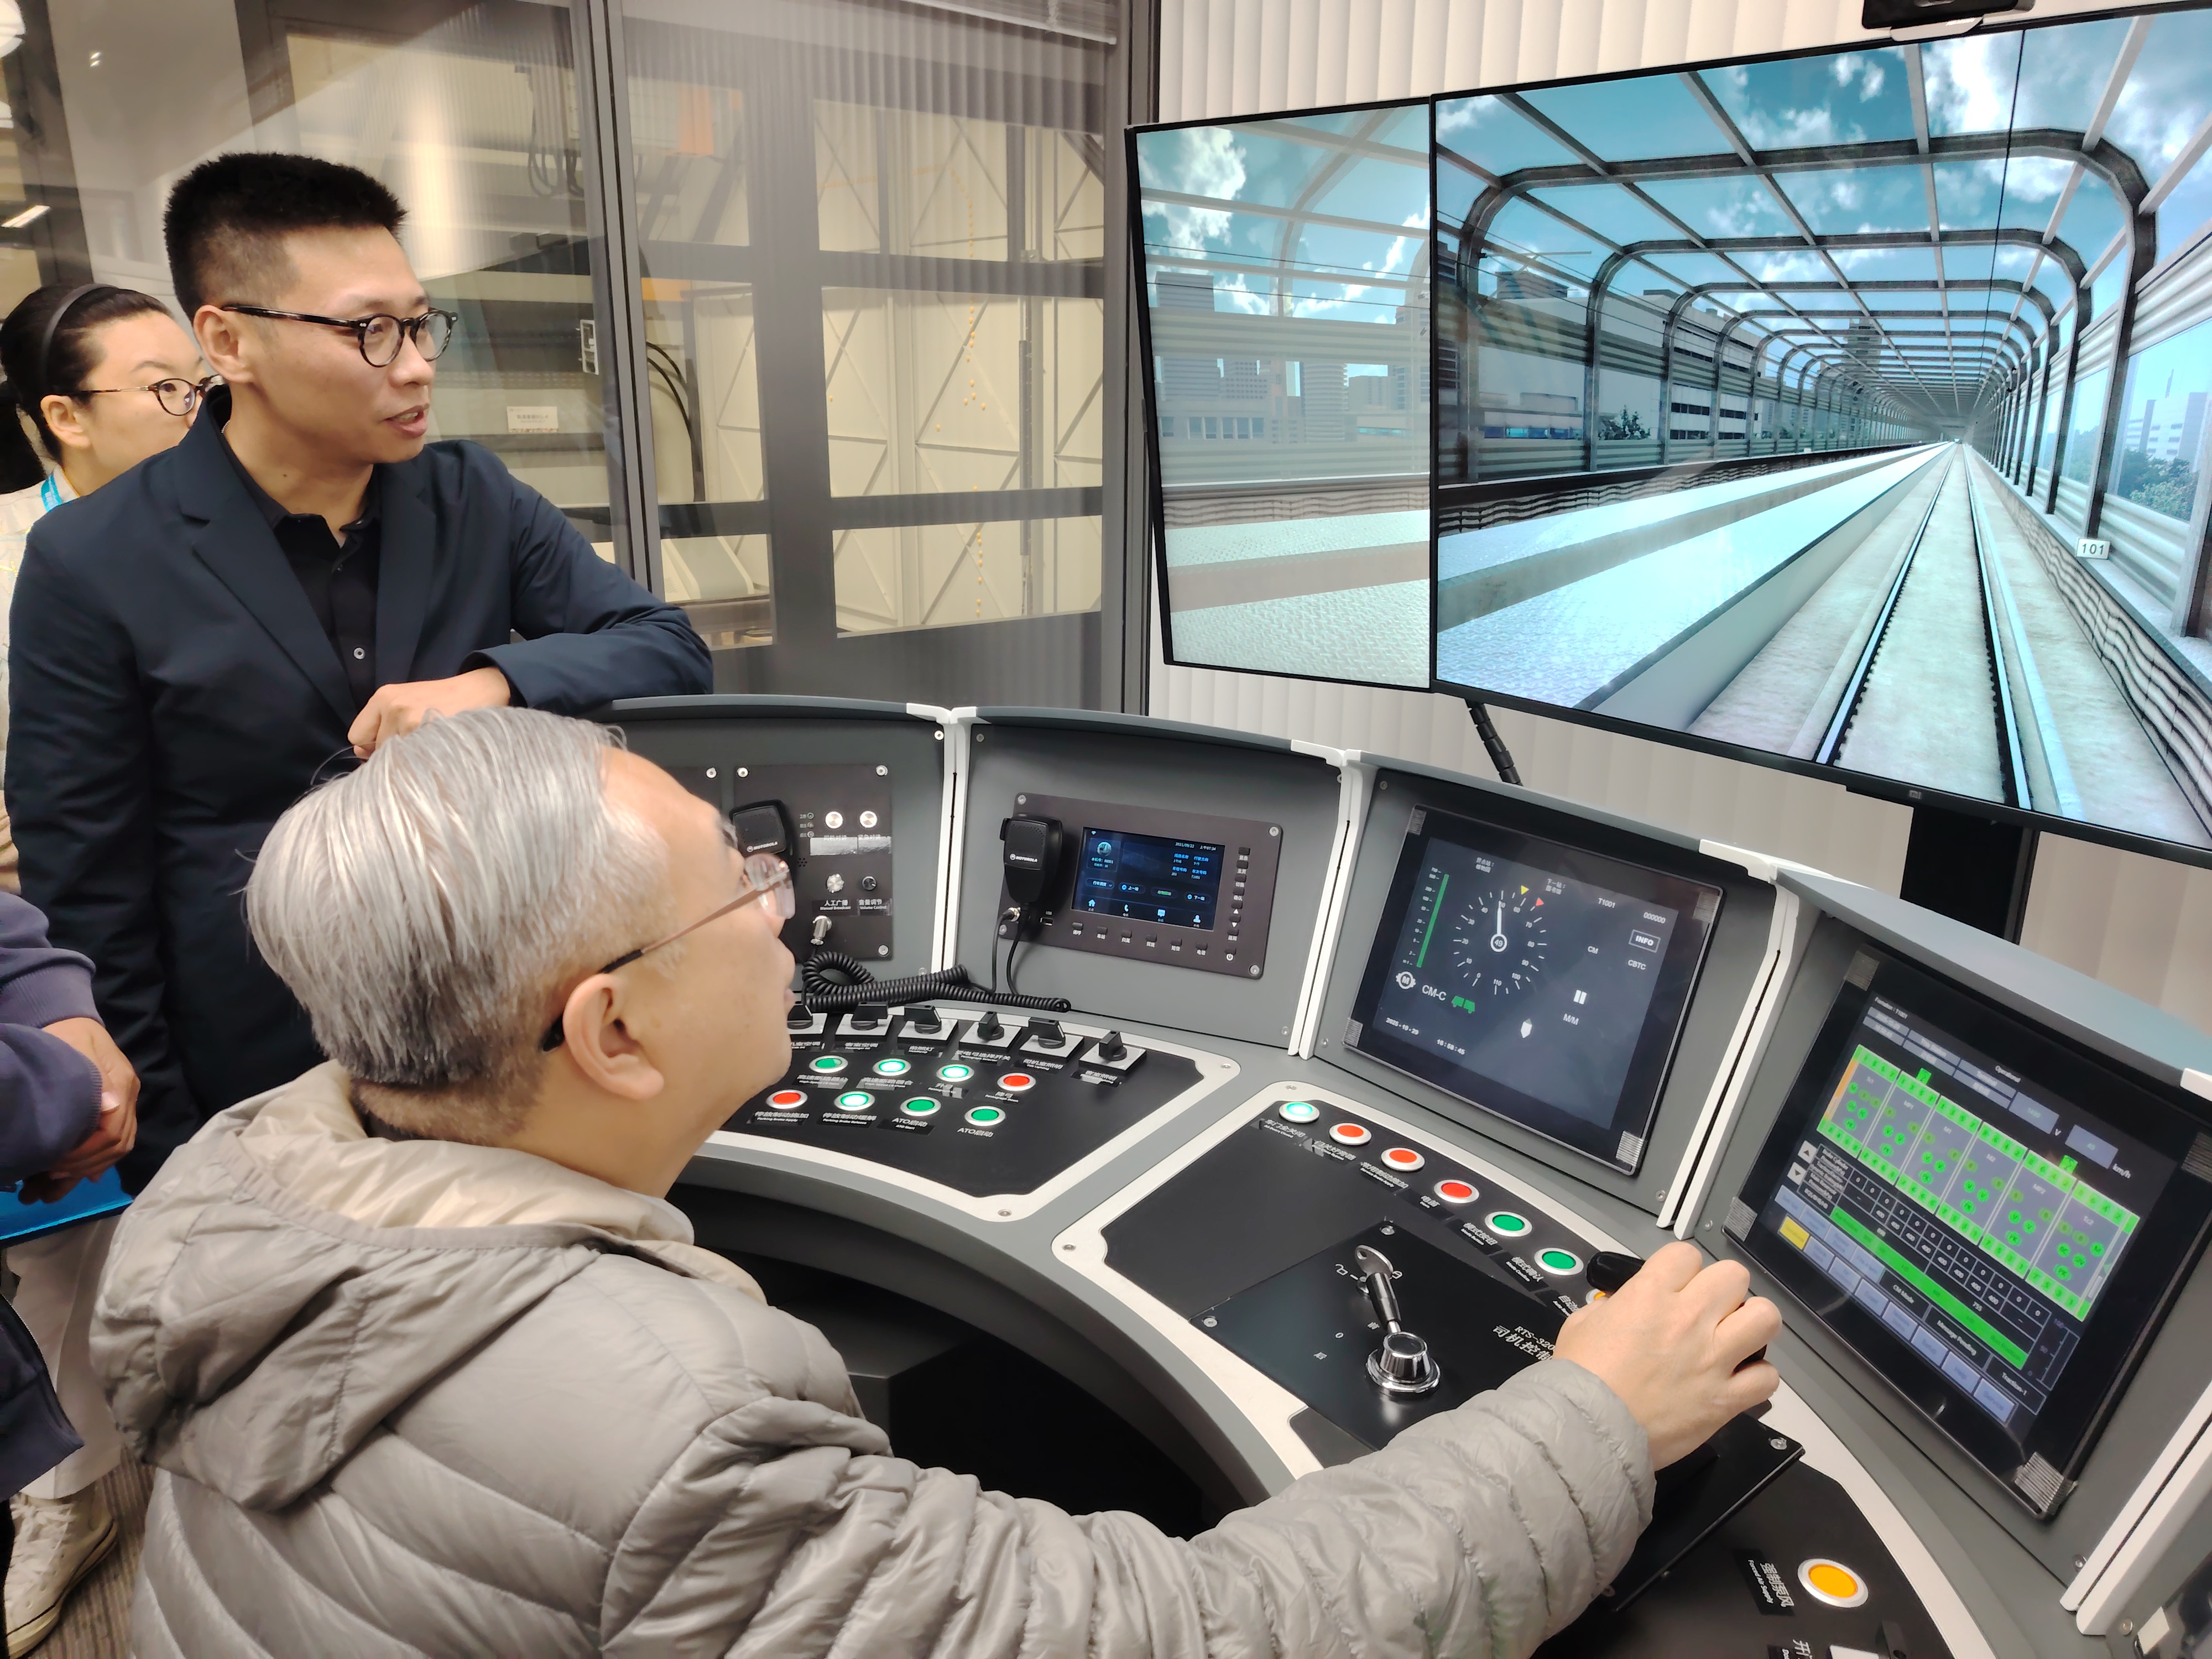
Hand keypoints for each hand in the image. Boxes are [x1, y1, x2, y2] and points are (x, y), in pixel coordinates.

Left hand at [26, 1016, 139, 1196]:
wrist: (64, 1017)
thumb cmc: (64, 1035)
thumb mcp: (73, 1050)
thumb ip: (92, 1078)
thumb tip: (111, 1107)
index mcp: (121, 1086)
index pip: (113, 1133)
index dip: (85, 1154)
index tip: (52, 1165)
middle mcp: (125, 1099)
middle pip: (116, 1146)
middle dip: (81, 1167)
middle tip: (46, 1178)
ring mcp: (118, 1105)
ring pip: (110, 1150)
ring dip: (79, 1172)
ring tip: (44, 1190)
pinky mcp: (106, 1109)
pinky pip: (104, 1143)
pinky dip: (86, 1164)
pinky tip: (69, 1179)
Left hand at [348, 665, 509, 757]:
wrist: (482, 691)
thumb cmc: (444, 701)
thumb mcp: (407, 702)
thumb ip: (381, 724)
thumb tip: (361, 754)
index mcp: (383, 697)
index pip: (356, 736)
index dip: (372, 746)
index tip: (393, 744)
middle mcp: (393, 707)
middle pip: (376, 751)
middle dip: (393, 753)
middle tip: (420, 743)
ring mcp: (410, 721)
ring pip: (394, 759)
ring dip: (409, 759)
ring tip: (431, 746)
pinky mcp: (427, 735)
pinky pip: (411, 763)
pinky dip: (422, 763)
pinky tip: (436, 752)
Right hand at [1553, 1240, 1779, 1467]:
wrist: (1590, 1431)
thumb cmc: (1580, 1377)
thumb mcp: (1582, 1323)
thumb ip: (1613, 1307)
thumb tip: (1628, 1307)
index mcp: (1650, 1295)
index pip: (1687, 1255)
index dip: (1681, 1270)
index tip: (1675, 1290)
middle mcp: (1689, 1318)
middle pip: (1734, 1276)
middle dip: (1723, 1291)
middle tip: (1709, 1313)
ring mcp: (1713, 1359)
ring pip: (1765, 1318)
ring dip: (1753, 1325)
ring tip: (1736, 1339)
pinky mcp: (1727, 1398)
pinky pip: (1767, 1377)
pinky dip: (1757, 1378)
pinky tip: (1738, 1382)